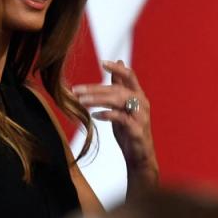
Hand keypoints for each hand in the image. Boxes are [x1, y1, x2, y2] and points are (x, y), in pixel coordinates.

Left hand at [73, 60, 158, 187]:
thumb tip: (119, 62)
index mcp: (138, 95)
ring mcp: (141, 116)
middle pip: (118, 89)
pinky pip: (121, 118)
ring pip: (119, 100)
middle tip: (76, 90)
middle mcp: (142, 102)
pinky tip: (95, 115)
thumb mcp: (123, 105)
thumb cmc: (129, 129)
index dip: (117, 68)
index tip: (103, 62)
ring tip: (81, 101)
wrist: (139, 155)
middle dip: (95, 88)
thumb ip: (120, 85)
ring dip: (98, 99)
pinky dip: (107, 115)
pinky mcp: (137, 129)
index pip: (130, 76)